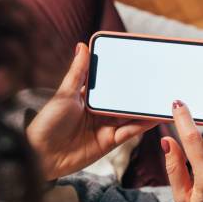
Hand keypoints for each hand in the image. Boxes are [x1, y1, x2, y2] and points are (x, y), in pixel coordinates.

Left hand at [26, 43, 156, 179]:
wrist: (41, 156)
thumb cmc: (47, 123)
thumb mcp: (65, 93)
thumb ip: (78, 72)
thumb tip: (82, 45)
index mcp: (87, 97)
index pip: (109, 83)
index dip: (123, 75)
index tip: (139, 64)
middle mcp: (99, 111)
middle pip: (123, 100)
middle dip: (139, 91)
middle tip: (158, 80)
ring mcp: (106, 126)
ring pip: (130, 114)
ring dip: (145, 108)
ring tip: (161, 98)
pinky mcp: (110, 142)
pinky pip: (130, 131)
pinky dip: (142, 124)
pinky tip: (153, 116)